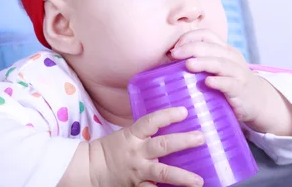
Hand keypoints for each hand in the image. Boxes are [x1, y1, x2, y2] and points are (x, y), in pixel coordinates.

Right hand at [89, 107, 204, 186]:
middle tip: (201, 138)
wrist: (90, 169)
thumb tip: (172, 120)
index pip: (151, 121)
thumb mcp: (127, 134)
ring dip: (181, 177)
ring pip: (162, 172)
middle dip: (183, 141)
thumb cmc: (112, 149)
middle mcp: (137, 152)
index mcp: (133, 135)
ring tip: (198, 181)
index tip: (185, 111)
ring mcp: (138, 171)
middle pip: (162, 145)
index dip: (167, 115)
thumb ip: (146, 131)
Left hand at [169, 29, 262, 125]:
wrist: (259, 103)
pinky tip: (208, 82)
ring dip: (203, 62)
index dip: (189, 37)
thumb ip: (199, 62)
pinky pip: (230, 84)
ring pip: (220, 63)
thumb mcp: (217, 69)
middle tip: (174, 54)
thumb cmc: (230, 85)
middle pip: (211, 46)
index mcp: (224, 50)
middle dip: (190, 48)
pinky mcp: (241, 90)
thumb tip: (168, 61)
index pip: (207, 34)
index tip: (174, 47)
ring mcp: (238, 73)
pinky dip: (219, 82)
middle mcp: (232, 57)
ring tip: (188, 64)